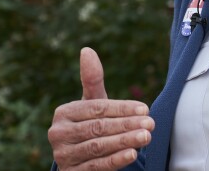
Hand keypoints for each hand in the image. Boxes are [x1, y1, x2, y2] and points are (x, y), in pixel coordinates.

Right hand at [48, 48, 153, 170]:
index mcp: (64, 113)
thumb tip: (86, 49)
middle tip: (151, 123)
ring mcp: (63, 155)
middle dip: (126, 125)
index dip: (122, 109)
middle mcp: (58, 134)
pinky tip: (132, 154)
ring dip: (124, 141)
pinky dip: (115, 160)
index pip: (97, 108)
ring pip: (98, 147)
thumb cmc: (91, 123)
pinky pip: (95, 166)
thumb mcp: (93, 103)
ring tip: (146, 136)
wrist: (80, 158)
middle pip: (98, 127)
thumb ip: (92, 79)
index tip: (145, 109)